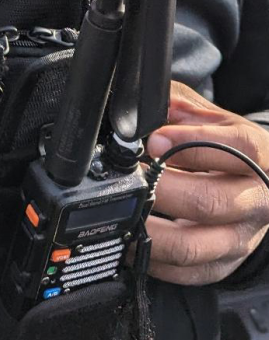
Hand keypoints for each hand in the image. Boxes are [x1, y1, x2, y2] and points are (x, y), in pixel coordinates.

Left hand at [145, 81, 268, 284]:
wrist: (256, 186)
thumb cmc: (226, 146)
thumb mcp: (211, 117)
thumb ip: (180, 107)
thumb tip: (143, 105)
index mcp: (259, 156)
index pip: (237, 149)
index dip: (192, 144)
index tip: (154, 140)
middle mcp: (255, 201)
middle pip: (209, 202)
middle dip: (161, 189)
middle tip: (132, 177)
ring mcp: (240, 239)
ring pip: (191, 246)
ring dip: (148, 230)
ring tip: (123, 210)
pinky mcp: (222, 265)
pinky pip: (184, 272)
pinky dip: (150, 258)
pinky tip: (130, 239)